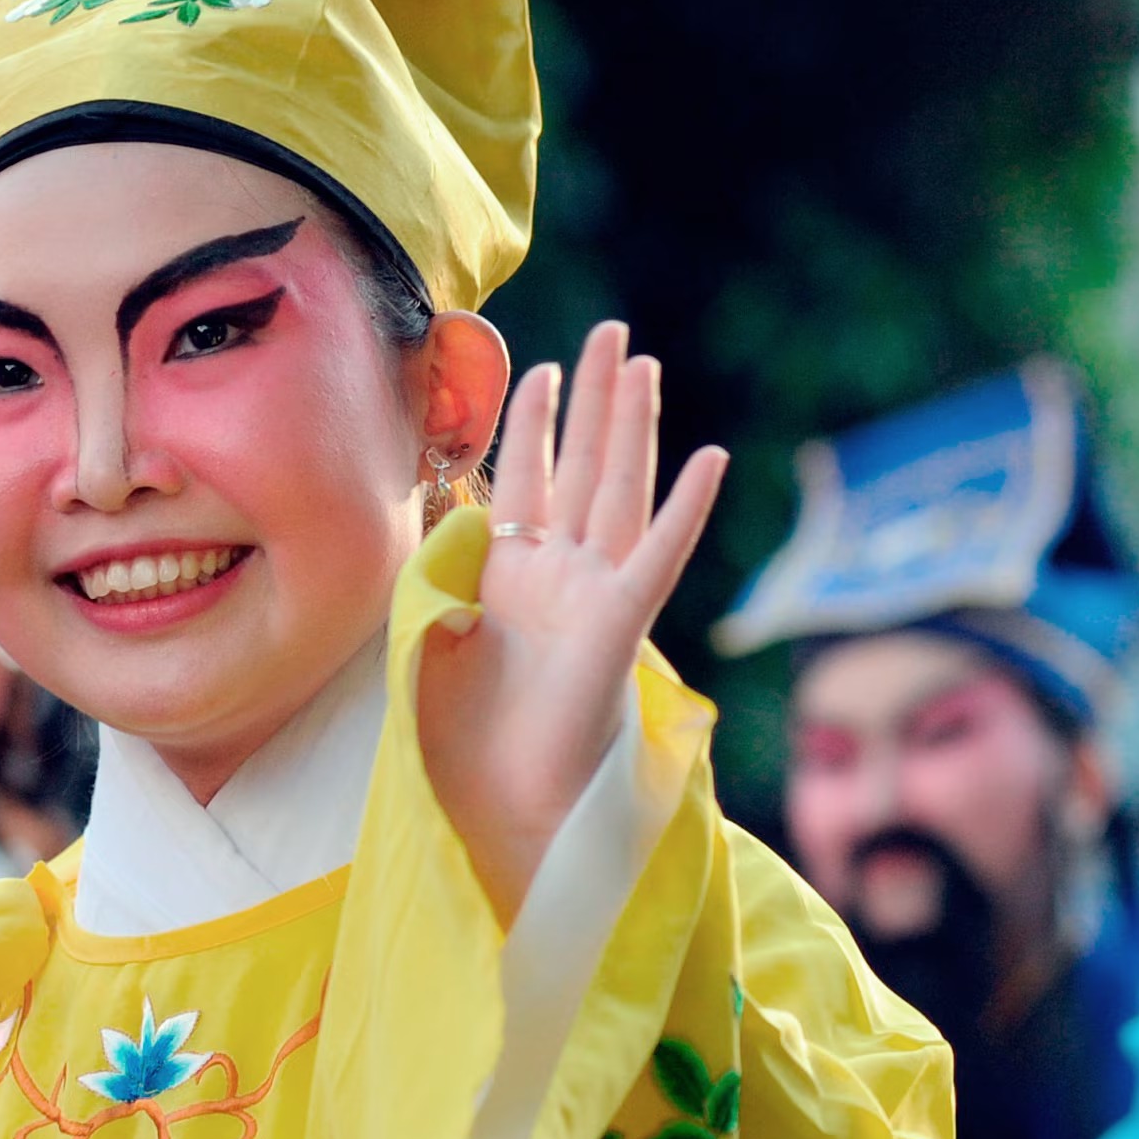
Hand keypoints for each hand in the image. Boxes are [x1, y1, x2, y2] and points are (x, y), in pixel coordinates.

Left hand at [416, 321, 726, 919]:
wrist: (502, 807)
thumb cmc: (466, 744)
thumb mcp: (429, 640)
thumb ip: (434, 580)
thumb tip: (428, 527)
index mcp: (520, 578)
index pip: (532, 481)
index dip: (535, 424)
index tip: (539, 367)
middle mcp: (564, 577)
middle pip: (584, 468)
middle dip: (594, 398)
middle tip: (611, 331)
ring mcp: (597, 597)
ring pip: (619, 492)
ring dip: (632, 428)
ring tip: (643, 363)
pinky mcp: (620, 628)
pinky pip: (657, 559)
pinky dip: (685, 511)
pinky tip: (709, 458)